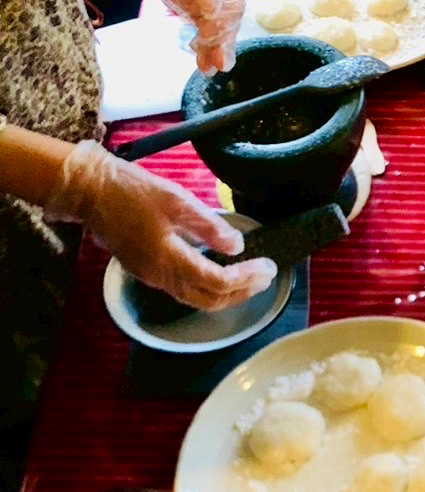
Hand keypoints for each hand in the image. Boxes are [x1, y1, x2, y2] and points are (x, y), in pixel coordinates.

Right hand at [45, 140, 275, 310]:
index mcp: (169, 259)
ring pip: (196, 299)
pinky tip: (221, 272)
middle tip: (266, 278)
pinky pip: (183, 289)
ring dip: (227, 293)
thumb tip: (236, 246)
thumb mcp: (176, 200)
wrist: (89, 192)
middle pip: (210, 300)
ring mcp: (152, 277)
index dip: (247, 279)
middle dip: (242, 293)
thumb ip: (209, 226)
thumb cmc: (132, 191)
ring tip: (251, 278)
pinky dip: (208, 286)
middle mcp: (161, 276)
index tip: (268, 268)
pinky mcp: (146, 271)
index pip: (218, 282)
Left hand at [103, 0, 244, 74]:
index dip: (224, 24)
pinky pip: (200, 29)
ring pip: (214, 29)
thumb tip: (216, 17)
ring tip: (208, 69)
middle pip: (227, 21)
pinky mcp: (190, 6)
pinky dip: (201, 45)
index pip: (233, 5)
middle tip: (217, 65)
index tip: (210, 38)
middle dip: (221, 43)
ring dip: (212, 49)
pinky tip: (201, 60)